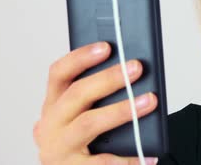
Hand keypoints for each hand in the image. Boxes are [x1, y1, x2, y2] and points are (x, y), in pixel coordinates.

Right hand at [33, 41, 158, 164]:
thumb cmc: (82, 142)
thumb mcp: (81, 116)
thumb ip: (97, 97)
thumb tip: (132, 72)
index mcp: (53, 105)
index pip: (59, 73)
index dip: (81, 57)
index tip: (107, 46)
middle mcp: (51, 125)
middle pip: (77, 94)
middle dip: (109, 78)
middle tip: (137, 68)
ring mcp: (59, 149)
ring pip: (89, 123)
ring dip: (122, 109)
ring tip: (150, 101)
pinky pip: (102, 162)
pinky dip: (128, 158)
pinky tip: (148, 153)